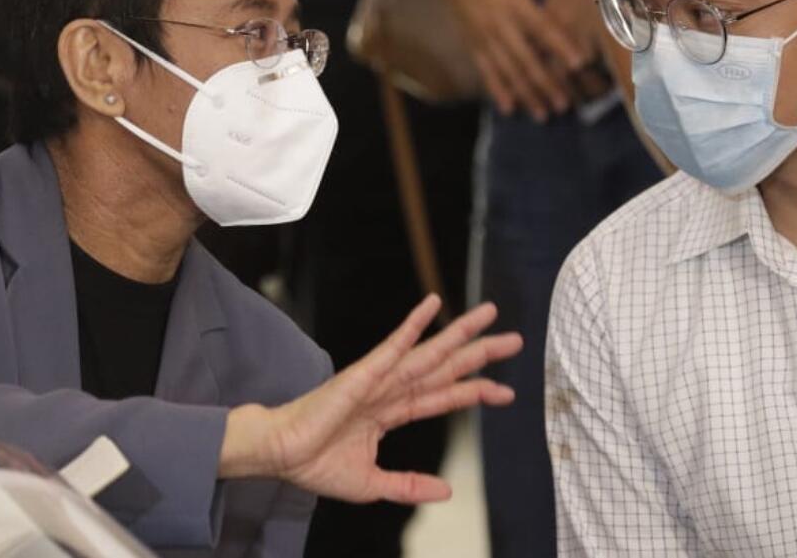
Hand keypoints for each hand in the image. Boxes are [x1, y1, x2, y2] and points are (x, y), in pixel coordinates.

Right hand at [219, 296, 522, 503]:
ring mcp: (381, 377)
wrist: (281, 456)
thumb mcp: (372, 484)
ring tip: (490, 315)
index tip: (507, 392)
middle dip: (481, 355)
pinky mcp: (365, 373)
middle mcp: (392, 389)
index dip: (475, 392)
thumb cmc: (315, 463)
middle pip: (446, 367)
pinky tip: (434, 305)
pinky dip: (415, 325)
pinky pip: (395, 345)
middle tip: (515, 340)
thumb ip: (408, 485)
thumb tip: (447, 492)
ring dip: (461, 333)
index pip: (443, 397)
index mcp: (393, 411)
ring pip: (430, 353)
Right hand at [431, 0, 582, 120]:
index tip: (578, 64)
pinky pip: (486, 71)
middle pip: (525, 58)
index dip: (561, 45)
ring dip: (526, 94)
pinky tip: (510, 109)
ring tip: (544, 113)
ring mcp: (484, 36)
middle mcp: (499, 22)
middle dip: (545, 83)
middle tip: (565, 103)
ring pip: (507, 71)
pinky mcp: (473, 43)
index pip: (542, 28)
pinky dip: (498, 90)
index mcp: (515, 0)